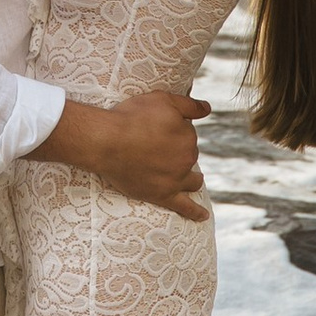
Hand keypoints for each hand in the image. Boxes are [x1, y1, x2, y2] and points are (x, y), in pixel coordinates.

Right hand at [30, 90, 210, 219]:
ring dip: (193, 179)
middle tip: (158, 149)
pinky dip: (195, 212)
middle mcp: (186, 158)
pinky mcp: (163, 195)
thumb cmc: (130, 117)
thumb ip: (189, 105)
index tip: (158, 130)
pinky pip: (184, 207)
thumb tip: (208, 109)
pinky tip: (202, 216)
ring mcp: (176, 179)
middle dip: (179, 152)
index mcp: (188, 136)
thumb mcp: (161, 99)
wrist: (107, 142)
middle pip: (188, 156)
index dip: (173, 131)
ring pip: (192, 180)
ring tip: (193, 179)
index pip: (187, 134)